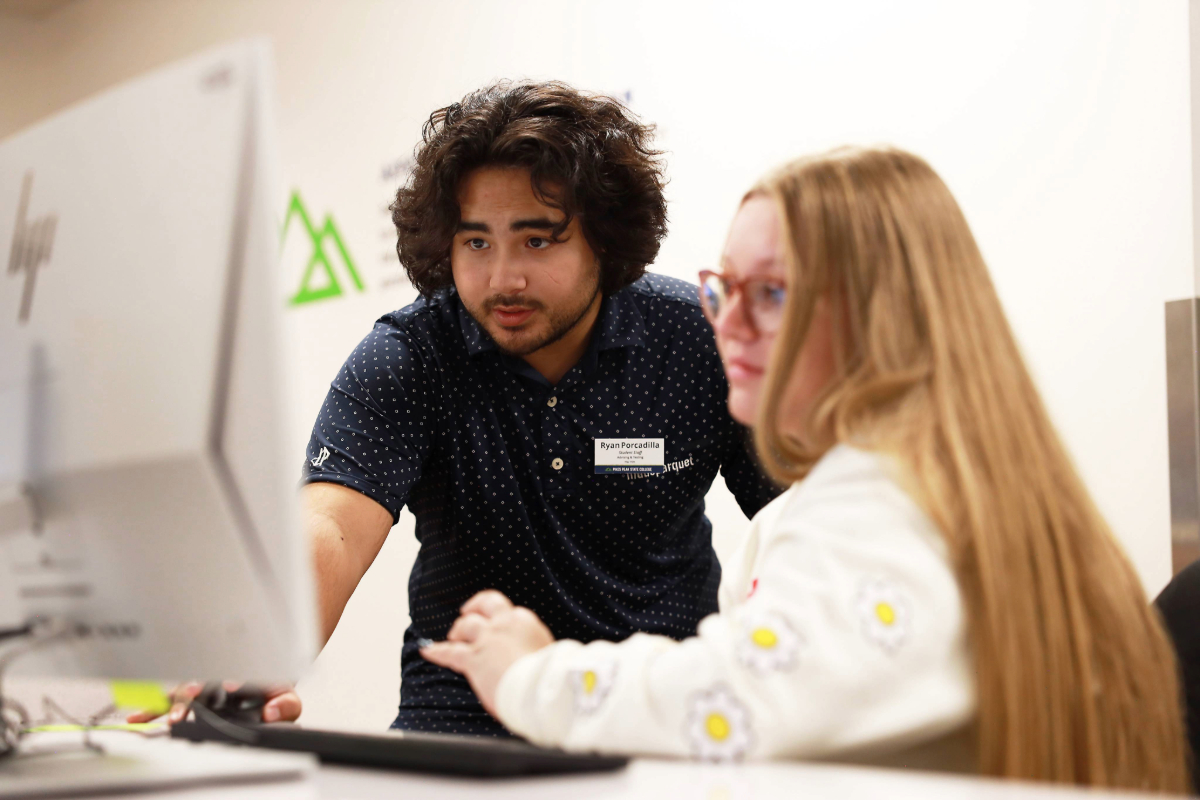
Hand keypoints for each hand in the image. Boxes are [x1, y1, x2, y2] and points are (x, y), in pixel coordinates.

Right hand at [125, 681, 301, 724]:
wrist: (264, 690)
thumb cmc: (272, 693)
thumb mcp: (287, 698)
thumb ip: (285, 705)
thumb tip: (272, 712)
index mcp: (242, 674)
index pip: (235, 675)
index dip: (233, 680)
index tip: (230, 686)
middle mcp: (217, 679)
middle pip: (202, 683)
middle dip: (194, 692)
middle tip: (189, 702)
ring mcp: (200, 688)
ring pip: (182, 691)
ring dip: (174, 703)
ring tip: (172, 717)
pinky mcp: (188, 700)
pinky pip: (166, 703)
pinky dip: (151, 710)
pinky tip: (136, 718)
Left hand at [421, 590, 553, 716]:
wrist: (540, 688)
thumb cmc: (548, 677)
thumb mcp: (547, 653)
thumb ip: (535, 648)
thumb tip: (536, 657)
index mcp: (525, 622)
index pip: (508, 612)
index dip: (500, 618)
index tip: (498, 623)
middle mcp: (504, 624)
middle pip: (486, 603)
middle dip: (475, 606)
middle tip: (468, 612)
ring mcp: (487, 639)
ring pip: (466, 624)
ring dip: (458, 629)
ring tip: (454, 636)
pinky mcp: (473, 658)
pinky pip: (450, 652)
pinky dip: (437, 651)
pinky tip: (427, 650)